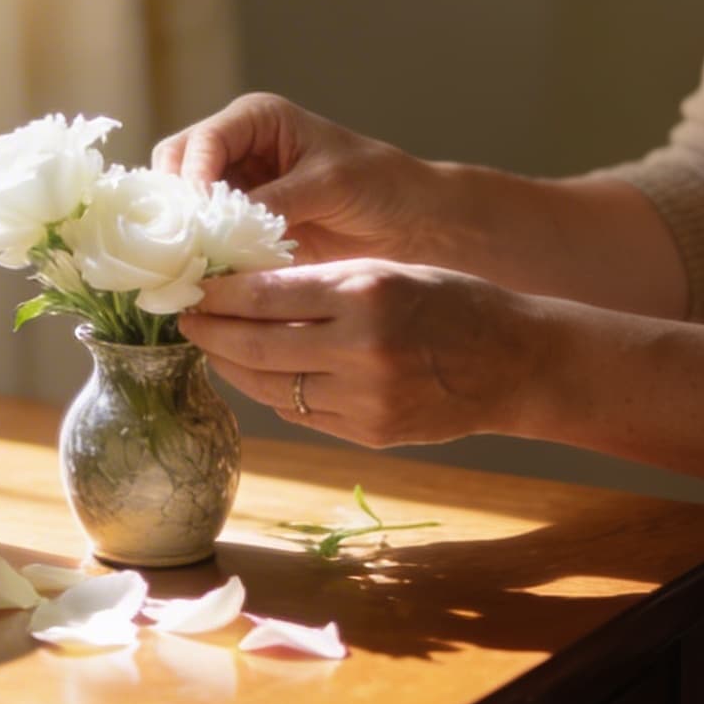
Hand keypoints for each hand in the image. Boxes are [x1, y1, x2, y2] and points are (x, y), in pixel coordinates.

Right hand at [152, 93, 443, 264]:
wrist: (413, 224)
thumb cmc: (380, 185)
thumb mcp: (328, 186)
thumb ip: (274, 202)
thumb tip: (219, 231)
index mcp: (255, 119)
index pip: (202, 141)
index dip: (191, 177)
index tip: (197, 214)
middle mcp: (236, 149)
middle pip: (176, 168)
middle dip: (175, 203)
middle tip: (183, 242)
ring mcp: (236, 189)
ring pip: (183, 206)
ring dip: (184, 233)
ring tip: (191, 263)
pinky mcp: (242, 228)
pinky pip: (206, 238)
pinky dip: (201, 256)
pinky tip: (205, 277)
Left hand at [179, 260, 532, 448]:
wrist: (518, 362)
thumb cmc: (454, 301)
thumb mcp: (390, 271)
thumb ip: (323, 283)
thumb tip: (244, 290)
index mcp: (366, 291)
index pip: (265, 294)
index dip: (217, 295)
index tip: (191, 288)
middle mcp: (361, 347)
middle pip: (255, 344)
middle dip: (210, 332)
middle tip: (185, 319)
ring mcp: (365, 397)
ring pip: (271, 384)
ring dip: (234, 366)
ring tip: (215, 347)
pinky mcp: (369, 432)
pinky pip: (300, 413)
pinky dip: (273, 392)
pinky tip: (259, 375)